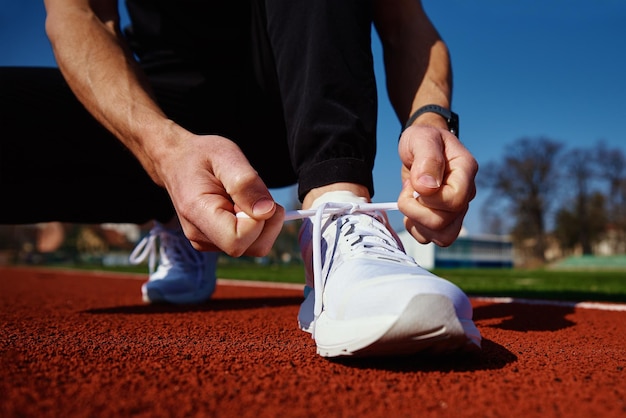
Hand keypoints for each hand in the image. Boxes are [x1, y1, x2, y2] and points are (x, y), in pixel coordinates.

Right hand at [152, 130, 284, 255]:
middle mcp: (201, 236)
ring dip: (263, 220)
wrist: (178, 161)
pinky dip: (256, 223)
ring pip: (256, 245)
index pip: (238, 240)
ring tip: (243, 196)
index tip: (250, 193)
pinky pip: (252, 241)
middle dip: (266, 219)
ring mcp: (209, 242)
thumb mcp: (226, 156)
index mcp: (197, 214)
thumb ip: (246, 183)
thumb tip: (266, 212)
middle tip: (250, 191)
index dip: (257, 219)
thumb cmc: (201, 156)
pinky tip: (240, 204)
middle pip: (253, 246)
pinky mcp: (218, 242)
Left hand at [397, 125, 477, 245]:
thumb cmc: (423, 139)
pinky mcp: (442, 219)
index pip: (455, 200)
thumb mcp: (421, 139)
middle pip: (445, 223)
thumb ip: (428, 159)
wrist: (420, 146)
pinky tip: (410, 210)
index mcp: (465, 172)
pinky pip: (431, 238)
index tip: (413, 183)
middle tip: (408, 189)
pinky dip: (416, 229)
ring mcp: (455, 210)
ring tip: (410, 201)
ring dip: (417, 223)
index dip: (430, 198)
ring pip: (443, 236)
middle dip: (416, 210)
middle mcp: (465, 194)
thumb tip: (427, 187)